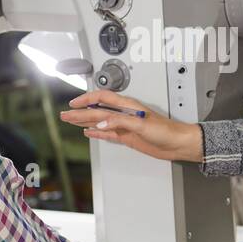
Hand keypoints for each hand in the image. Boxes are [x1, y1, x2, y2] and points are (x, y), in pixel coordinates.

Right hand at [59, 89, 202, 162]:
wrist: (177, 143)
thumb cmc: (166, 130)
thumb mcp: (141, 123)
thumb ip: (120, 122)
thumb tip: (101, 122)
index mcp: (128, 105)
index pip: (102, 98)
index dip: (86, 100)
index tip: (73, 104)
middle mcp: (124, 113)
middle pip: (97, 110)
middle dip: (80, 112)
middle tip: (65, 115)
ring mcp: (125, 125)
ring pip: (100, 121)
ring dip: (85, 121)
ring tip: (71, 121)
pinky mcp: (127, 136)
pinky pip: (107, 132)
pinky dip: (96, 132)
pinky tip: (88, 132)